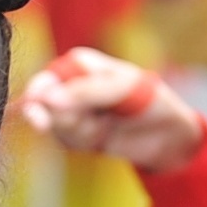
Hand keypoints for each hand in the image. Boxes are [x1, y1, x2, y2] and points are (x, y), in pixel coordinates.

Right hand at [18, 47, 206, 170]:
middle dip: (62, 120)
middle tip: (87, 128)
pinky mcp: (76, 133)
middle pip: (42, 105)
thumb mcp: (121, 89)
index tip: (42, 116)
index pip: (46, 79)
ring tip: (105, 126)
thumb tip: (47, 99)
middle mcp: (69, 84)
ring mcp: (71, 110)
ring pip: (54, 126)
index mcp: (78, 64)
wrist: (168, 134)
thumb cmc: (149, 99)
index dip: (38, 97)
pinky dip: (83, 142)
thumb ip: (84, 92)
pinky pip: (65, 141)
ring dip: (78, 132)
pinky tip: (102, 136)